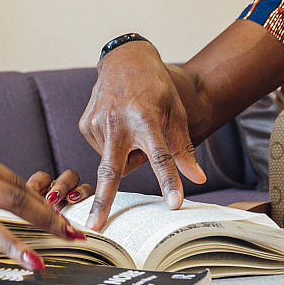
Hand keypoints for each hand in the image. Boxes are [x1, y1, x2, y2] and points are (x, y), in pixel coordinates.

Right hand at [79, 40, 204, 230]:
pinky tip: (117, 124)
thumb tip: (198, 180)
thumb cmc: (156, 87)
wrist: (124, 59)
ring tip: (132, 127)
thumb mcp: (175, 112)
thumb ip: (183, 148)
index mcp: (146, 118)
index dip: (169, 181)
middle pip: (111, 170)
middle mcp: (118, 122)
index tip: (174, 203)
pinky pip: (102, 150)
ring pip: (113, 160)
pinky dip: (113, 145)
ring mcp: (98, 123)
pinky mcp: (85, 124)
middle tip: (94, 225)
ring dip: (125, 155)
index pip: (161, 156)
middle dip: (103, 199)